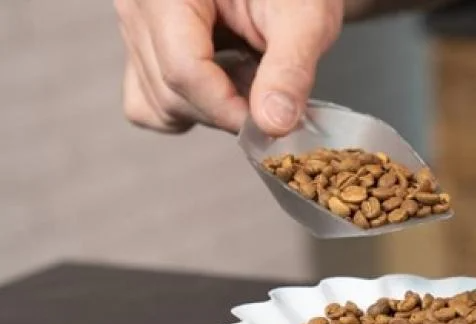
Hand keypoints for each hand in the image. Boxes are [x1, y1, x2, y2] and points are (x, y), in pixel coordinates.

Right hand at [114, 0, 343, 134]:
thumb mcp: (304, 16)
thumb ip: (289, 68)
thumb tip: (273, 123)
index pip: (183, 70)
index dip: (230, 108)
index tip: (271, 122)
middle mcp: (138, 6)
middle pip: (170, 92)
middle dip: (226, 108)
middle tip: (272, 94)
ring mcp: (135, 27)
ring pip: (158, 104)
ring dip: (211, 109)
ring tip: (251, 76)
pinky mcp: (144, 45)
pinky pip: (151, 99)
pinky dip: (192, 105)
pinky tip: (227, 79)